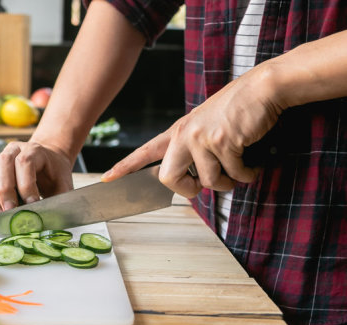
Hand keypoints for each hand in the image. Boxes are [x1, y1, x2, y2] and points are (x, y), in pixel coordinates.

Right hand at [0, 141, 74, 213]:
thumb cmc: (55, 175)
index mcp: (35, 151)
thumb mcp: (63, 185)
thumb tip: (52, 219)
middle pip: (4, 163)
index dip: (26, 184)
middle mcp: (15, 150)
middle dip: (6, 191)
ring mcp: (1, 157)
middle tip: (11, 212)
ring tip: (0, 215)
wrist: (48, 163)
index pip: (25, 162)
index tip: (31, 204)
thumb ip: (59, 200)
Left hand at [102, 64, 282, 196]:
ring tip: (240, 163)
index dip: (126, 167)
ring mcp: (201, 138)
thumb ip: (195, 149)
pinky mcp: (222, 141)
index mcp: (179, 131)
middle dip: (188, 190)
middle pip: (167, 179)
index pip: (145, 151)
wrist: (263, 88)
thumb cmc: (240, 109)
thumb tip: (197, 181)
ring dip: (230, 181)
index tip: (107, 178)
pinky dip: (248, 173)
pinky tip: (253, 160)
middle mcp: (185, 134)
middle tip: (205, 186)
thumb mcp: (208, 126)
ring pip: (208, 182)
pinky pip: (234, 175)